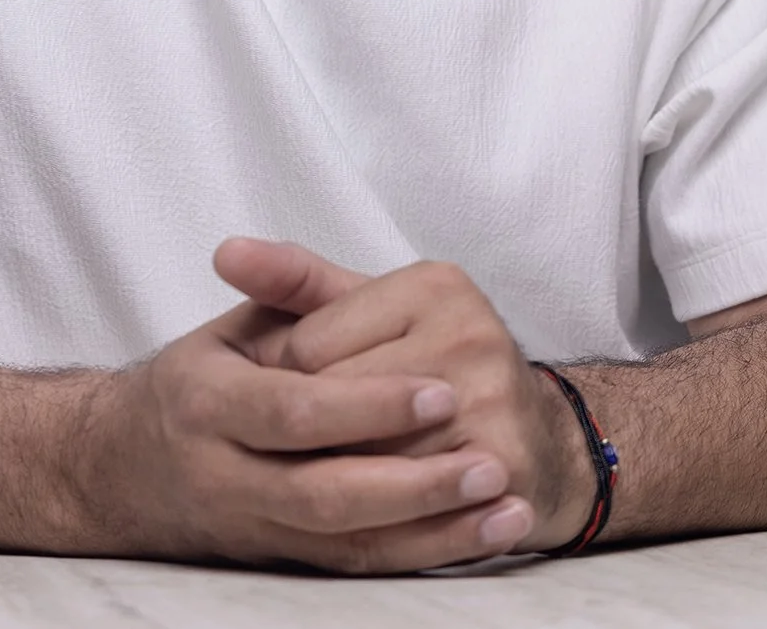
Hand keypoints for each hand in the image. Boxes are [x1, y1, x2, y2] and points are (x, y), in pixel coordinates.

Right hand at [70, 245, 536, 571]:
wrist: (130, 471)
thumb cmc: (203, 384)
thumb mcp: (230, 328)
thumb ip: (272, 289)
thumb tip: (240, 250)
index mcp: (205, 398)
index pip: (293, 409)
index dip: (367, 406)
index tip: (440, 388)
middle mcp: (221, 469)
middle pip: (322, 488)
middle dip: (411, 478)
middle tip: (486, 456)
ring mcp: (253, 523)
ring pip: (346, 539)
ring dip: (432, 525)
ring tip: (502, 498)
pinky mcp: (282, 558)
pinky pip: (359, 564)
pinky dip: (425, 552)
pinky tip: (484, 533)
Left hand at [218, 239, 597, 553]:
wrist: (542, 439)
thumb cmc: (429, 364)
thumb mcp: (365, 309)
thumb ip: (293, 279)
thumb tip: (224, 253)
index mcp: (434, 285)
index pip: (313, 343)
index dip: (284, 381)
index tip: (279, 393)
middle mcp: (470, 334)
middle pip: (338, 399)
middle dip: (305, 432)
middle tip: (281, 447)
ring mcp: (492, 402)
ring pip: (369, 455)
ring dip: (332, 476)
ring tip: (312, 476)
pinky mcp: (506, 466)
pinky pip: (411, 500)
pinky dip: (375, 513)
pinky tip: (355, 513)